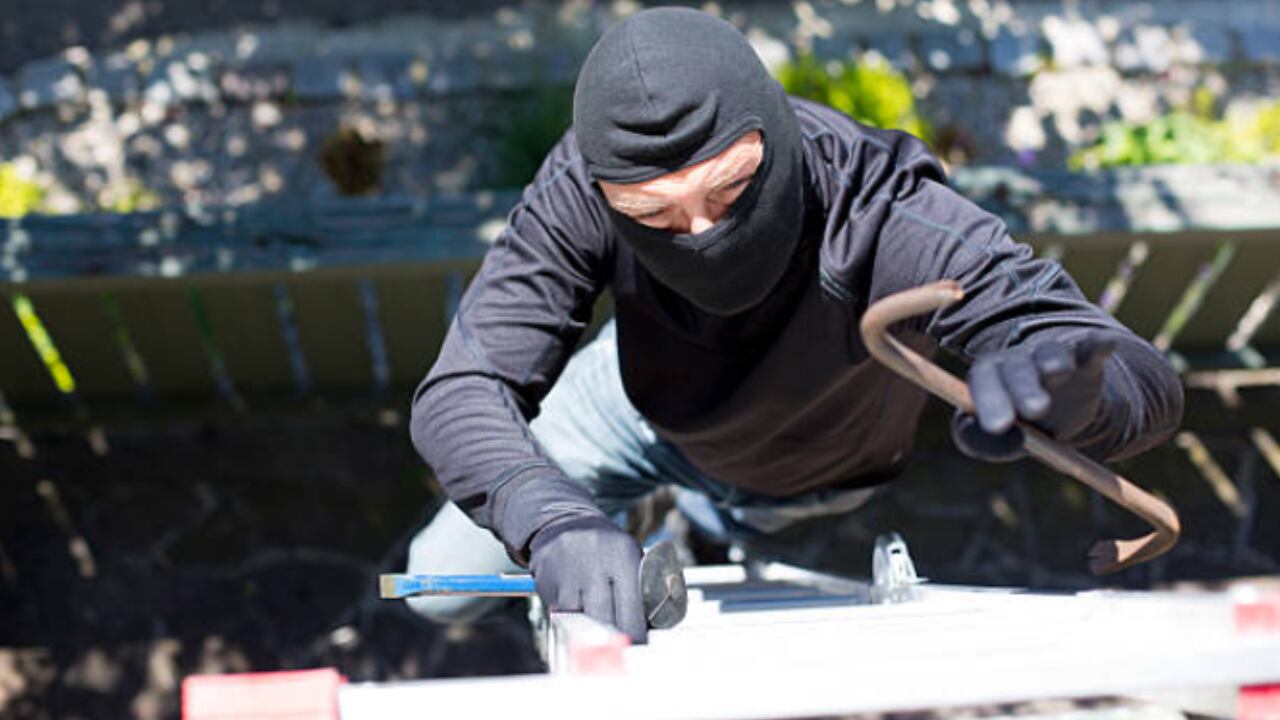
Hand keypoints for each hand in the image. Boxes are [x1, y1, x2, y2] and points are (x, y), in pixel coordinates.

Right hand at [528, 516, 646, 642]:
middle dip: (615, 638)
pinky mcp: (550, 580)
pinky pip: (564, 614)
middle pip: (609, 618)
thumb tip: (651, 627)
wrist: (563, 523)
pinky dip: (572, 621)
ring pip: (584, 619)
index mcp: (624, 554)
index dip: (637, 633)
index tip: (638, 645)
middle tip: (620, 647)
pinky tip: (578, 614)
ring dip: (592, 632)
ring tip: (599, 632)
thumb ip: (642, 589)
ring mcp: (572, 571)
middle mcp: (597, 561)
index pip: (634, 605)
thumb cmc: (604, 549)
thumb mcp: (628, 557)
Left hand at [952, 331, 1115, 462]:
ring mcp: (1052, 357)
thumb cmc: (1013, 421)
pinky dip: (1099, 344)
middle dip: (1024, 387)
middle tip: (1034, 410)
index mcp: (989, 375)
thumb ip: (984, 443)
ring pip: (1051, 355)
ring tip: (1056, 371)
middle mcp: (1018, 361)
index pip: (983, 381)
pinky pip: (1091, 348)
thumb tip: (1009, 441)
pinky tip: (1108, 343)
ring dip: (1054, 362)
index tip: (997, 427)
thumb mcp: (991, 436)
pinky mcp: (1086, 360)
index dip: (989, 401)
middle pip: (1017, 368)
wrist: (1056, 407)